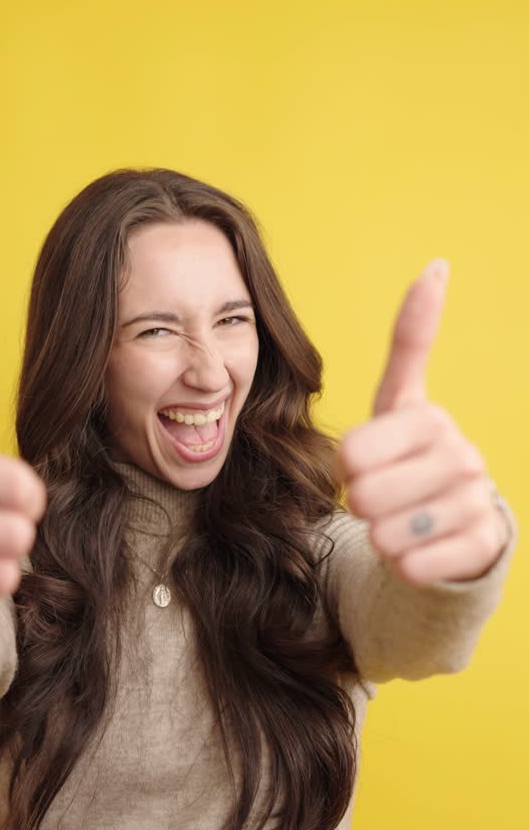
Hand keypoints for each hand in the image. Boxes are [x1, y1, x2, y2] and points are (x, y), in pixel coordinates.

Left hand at [333, 261, 508, 586]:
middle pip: (362, 493)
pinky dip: (404, 565)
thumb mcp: (400, 401)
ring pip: (386, 533)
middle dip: (359, 504)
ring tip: (402, 522)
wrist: (453, 525)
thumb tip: (439, 263)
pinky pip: (413, 566)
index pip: (352, 451)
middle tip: (382, 498)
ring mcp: (475, 498)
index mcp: (427, 416)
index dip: (346, 467)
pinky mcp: (482, 543)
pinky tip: (421, 548)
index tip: (368, 463)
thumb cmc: (410, 458)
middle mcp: (460, 452)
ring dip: (381, 537)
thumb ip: (412, 339)